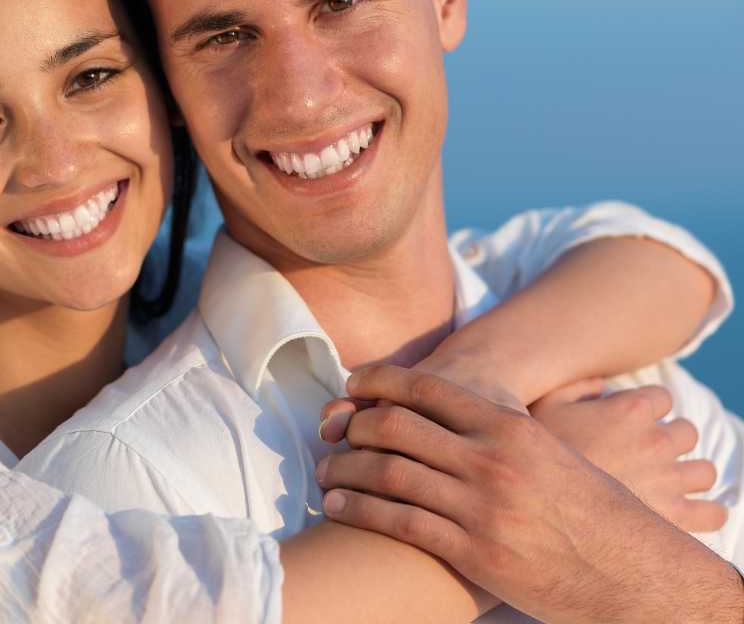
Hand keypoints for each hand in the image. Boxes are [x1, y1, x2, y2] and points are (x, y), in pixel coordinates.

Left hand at [315, 364, 742, 623]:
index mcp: (507, 426)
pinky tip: (338, 505)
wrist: (628, 571)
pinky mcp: (472, 552)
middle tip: (333, 432)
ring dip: (345, 468)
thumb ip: (500, 428)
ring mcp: (479, 507)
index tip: (352, 383)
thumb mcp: (549, 448)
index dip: (380, 381)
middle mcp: (488, 460)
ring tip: (322, 471)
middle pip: (398, 427)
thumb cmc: (588, 508)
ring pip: (389, 473)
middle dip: (355, 426)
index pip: (427, 389)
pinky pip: (400, 523)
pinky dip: (360, 510)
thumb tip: (457, 406)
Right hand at [530, 378, 725, 531]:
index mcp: (631, 409)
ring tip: (667, 480)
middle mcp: (657, 441)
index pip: (663, 397)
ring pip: (705, 471)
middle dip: (671, 438)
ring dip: (689, 473)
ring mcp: (670, 480)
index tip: (632, 420)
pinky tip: (688, 510)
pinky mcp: (677, 517)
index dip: (648, 407)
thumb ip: (577, 385)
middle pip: (688, 431)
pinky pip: (713, 513)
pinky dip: (706, 512)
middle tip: (646, 451)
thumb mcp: (547, 402)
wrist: (540, 501)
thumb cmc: (542, 450)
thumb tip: (600, 385)